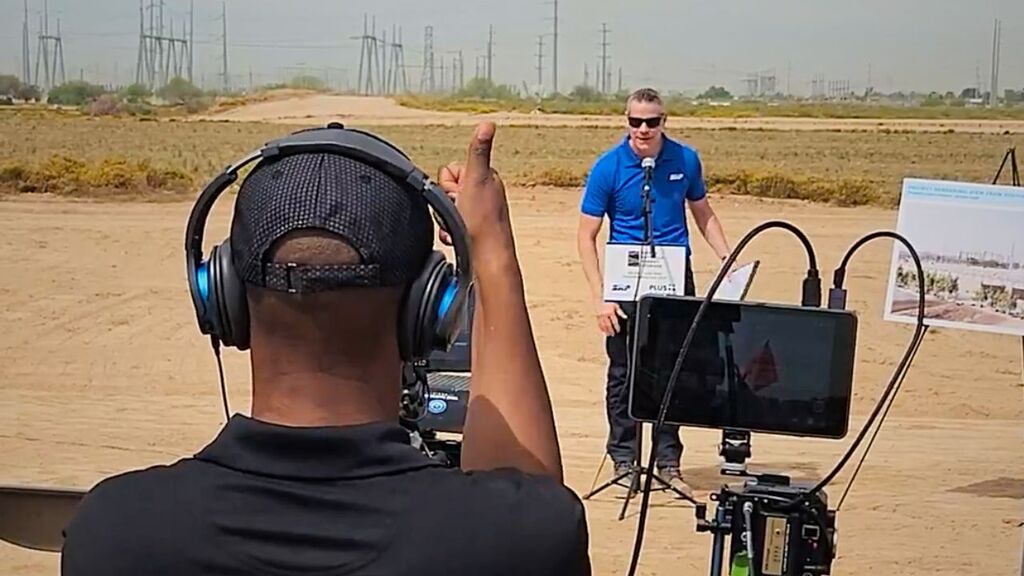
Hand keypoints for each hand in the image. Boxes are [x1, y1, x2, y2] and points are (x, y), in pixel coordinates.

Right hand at [437, 122, 511, 251]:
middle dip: (446, 203)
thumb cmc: (483, 222)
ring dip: (447, 220)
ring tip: (461, 226)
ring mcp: (476, 213)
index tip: (462, 194)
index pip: (448, 171)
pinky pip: (448, 227)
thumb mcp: (477, 179)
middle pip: (444, 190)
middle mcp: (482, 193)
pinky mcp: (471, 230)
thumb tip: (488, 124)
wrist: (487, 257)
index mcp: (484, 178)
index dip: (448, 184)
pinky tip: (458, 237)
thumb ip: (479, 151)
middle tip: (461, 211)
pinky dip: (449, 233)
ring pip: (445, 210)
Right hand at [596, 301, 627, 335]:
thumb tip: (625, 317)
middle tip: (613, 334)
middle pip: (608, 325)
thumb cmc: (607, 304)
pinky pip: (599, 325)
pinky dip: (602, 329)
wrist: (598, 302)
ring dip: (606, 331)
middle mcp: (605, 315)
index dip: (616, 327)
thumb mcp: (615, 306)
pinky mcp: (597, 318)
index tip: (618, 330)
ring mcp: (600, 317)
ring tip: (609, 334)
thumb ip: (620, 312)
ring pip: (603, 326)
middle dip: (611, 330)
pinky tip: (604, 331)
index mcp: (610, 312)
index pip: (614, 321)